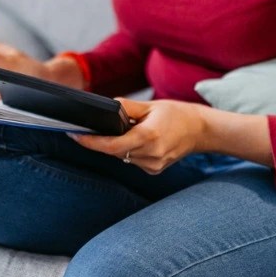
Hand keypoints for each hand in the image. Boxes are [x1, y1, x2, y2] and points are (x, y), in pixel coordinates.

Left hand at [70, 98, 206, 173]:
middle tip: (87, 128)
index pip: (111, 145)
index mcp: (149, 137)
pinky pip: (132, 160)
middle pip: (113, 151)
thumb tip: (103, 111)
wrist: (201, 130)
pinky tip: (136, 139)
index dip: (90, 142)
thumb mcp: (150, 105)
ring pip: (122, 156)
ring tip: (122, 129)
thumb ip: (123, 108)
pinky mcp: (154, 170)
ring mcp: (153, 165)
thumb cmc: (176, 114)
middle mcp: (151, 155)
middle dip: (101, 140)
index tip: (74, 134)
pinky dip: (128, 150)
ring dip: (116, 145)